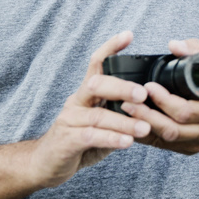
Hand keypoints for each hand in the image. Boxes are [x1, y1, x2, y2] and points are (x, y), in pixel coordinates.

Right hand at [29, 30, 152, 187]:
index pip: (96, 63)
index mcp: (87, 93)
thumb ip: (121, 112)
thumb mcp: (102, 121)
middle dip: (121, 87)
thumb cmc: (80, 140)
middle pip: (96, 84)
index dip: (110, 47)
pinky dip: (111, 138)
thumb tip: (153, 105)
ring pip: (98, 115)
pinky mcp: (66, 141)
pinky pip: (90, 137)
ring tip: (145, 128)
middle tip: (143, 94)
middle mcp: (77, 102)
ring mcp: (70, 120)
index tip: (128, 35)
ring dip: (124, 122)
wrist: (45, 164)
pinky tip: (127, 142)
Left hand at [119, 38, 198, 154]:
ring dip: (144, 127)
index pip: (185, 111)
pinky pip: (167, 145)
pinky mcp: (193, 149)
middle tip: (126, 102)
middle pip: (172, 130)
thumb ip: (195, 49)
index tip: (148, 86)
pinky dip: (150, 136)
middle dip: (146, 116)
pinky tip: (136, 123)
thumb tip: (173, 45)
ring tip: (127, 113)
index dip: (163, 101)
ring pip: (167, 140)